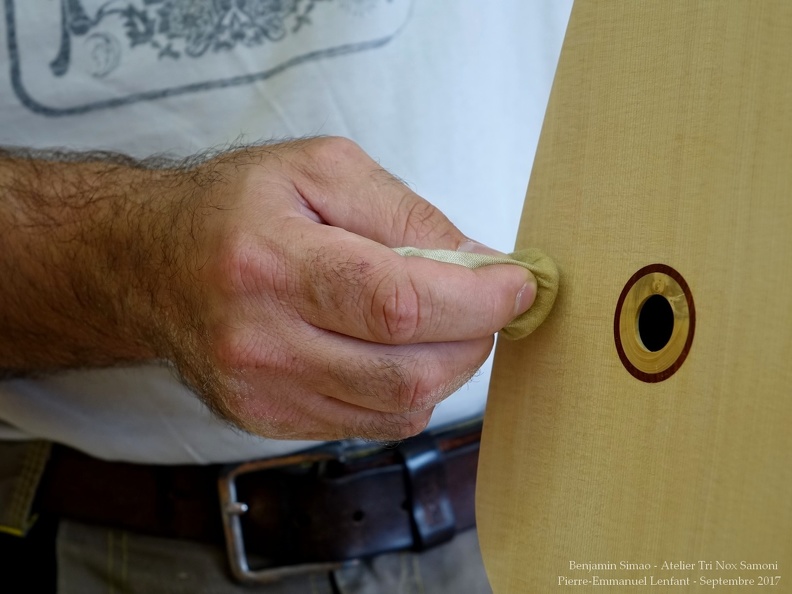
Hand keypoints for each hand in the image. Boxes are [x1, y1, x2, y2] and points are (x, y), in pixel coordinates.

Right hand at [0, 138, 535, 440]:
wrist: (151, 264)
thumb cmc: (234, 206)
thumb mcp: (319, 169)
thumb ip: (405, 213)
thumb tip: (480, 261)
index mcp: (269, 263)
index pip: (396, 303)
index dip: (475, 301)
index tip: (518, 285)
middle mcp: (259, 343)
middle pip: (407, 372)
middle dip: (473, 337)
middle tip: (483, 300)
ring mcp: (263, 395)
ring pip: (399, 409)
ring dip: (446, 365)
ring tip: (440, 320)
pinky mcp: (269, 422)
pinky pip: (373, 425)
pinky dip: (408, 388)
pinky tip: (395, 348)